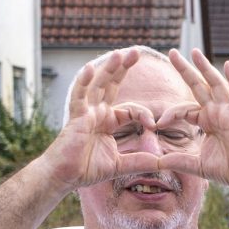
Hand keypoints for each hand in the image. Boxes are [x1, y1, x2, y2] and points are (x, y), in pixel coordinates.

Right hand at [44, 48, 144, 193]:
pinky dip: (84, 82)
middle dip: (123, 68)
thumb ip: (140, 161)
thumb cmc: (87, 169)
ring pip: (98, 85)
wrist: (65, 175)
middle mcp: (97, 112)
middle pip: (112, 85)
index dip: (143, 114)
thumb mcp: (120, 165)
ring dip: (109, 69)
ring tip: (120, 53)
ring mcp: (86, 112)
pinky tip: (90, 67)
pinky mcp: (76, 117)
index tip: (153, 125)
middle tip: (136, 52)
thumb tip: (163, 163)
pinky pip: (79, 96)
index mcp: (108, 121)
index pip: (130, 110)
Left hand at [163, 49, 228, 187]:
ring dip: (205, 67)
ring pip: (214, 84)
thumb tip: (156, 162)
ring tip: (194, 51)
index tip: (158, 124)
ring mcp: (227, 111)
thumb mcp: (196, 165)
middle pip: (198, 85)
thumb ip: (178, 160)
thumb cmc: (228, 169)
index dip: (171, 114)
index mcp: (206, 121)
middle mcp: (216, 112)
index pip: (184, 110)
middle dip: (185, 69)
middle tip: (172, 53)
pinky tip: (228, 65)